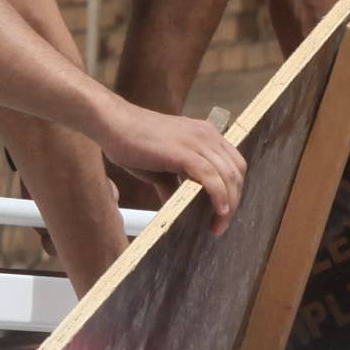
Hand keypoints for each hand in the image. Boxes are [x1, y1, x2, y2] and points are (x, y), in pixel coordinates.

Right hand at [101, 108, 245, 234]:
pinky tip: (218, 211)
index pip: (234, 164)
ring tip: (218, 225)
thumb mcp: (162, 167)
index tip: (224, 211)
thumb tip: (178, 207)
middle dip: (235, 201)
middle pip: (236, 172)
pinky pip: (210, 176)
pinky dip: (218, 195)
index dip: (234, 189)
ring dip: (228, 204)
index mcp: (206, 135)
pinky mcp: (184, 151)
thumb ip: (175, 185)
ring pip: (227, 175)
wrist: (113, 124)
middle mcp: (207, 135)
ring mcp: (197, 141)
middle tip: (221, 224)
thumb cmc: (133, 143)